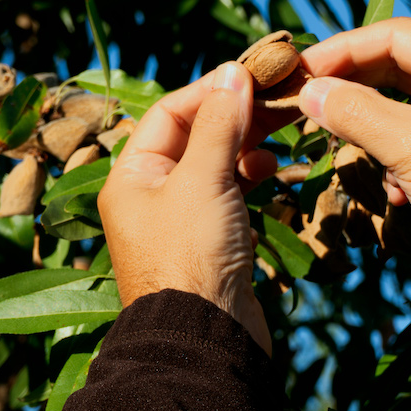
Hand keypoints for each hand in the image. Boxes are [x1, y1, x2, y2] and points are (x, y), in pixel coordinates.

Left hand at [97, 61, 279, 354]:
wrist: (205, 337)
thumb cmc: (191, 255)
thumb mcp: (202, 180)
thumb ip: (219, 125)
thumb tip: (232, 72)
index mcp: (132, 176)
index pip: (170, 113)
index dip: (209, 90)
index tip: (251, 75)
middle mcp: (151, 194)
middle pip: (194, 136)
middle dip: (234, 116)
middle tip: (277, 98)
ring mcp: (181, 219)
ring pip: (215, 163)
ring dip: (245, 144)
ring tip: (278, 134)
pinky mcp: (210, 239)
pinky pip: (229, 192)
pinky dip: (250, 176)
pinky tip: (272, 169)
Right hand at [297, 18, 410, 340]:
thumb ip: (355, 111)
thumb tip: (308, 90)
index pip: (394, 35)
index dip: (341, 50)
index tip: (298, 70)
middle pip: (397, 66)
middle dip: (354, 90)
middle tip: (306, 105)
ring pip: (403, 105)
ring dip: (373, 130)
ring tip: (347, 150)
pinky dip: (396, 158)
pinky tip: (394, 191)